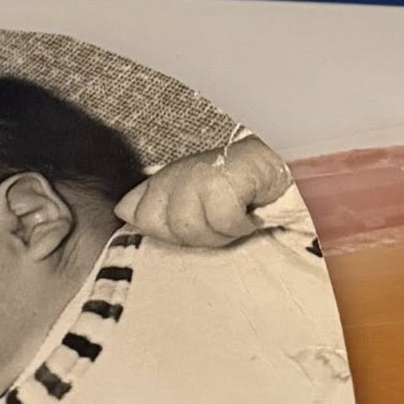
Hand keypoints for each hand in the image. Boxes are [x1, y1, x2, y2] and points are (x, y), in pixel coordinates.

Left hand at [115, 135, 292, 247]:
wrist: (281, 167)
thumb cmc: (240, 190)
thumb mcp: (196, 204)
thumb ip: (160, 208)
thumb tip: (122, 211)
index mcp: (166, 178)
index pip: (135, 211)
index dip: (159, 229)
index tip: (194, 228)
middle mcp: (178, 172)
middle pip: (161, 225)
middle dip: (193, 236)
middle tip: (218, 223)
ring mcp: (199, 173)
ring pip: (188, 226)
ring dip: (219, 233)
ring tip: (236, 219)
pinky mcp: (224, 177)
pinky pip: (221, 220)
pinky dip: (240, 226)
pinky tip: (250, 215)